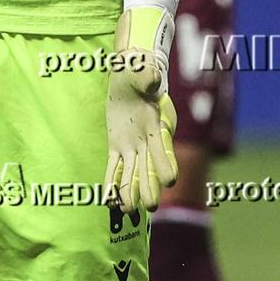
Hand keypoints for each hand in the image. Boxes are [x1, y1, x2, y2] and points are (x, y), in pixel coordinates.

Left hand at [103, 12, 177, 212]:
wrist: (129, 74)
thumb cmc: (139, 70)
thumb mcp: (142, 70)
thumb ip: (148, 76)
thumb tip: (153, 78)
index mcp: (155, 122)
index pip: (162, 146)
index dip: (166, 162)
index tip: (171, 180)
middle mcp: (146, 138)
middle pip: (148, 166)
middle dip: (149, 185)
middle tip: (151, 206)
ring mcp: (132, 144)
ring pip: (132, 172)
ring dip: (130, 190)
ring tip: (128, 211)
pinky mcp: (117, 145)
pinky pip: (114, 166)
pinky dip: (112, 181)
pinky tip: (108, 199)